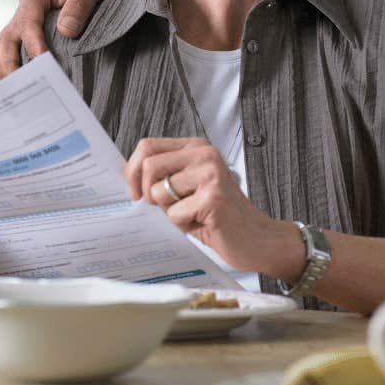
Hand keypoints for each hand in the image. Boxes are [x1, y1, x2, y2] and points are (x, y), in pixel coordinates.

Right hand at [0, 0, 130, 81]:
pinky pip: (16, 52)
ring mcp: (27, 20)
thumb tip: (66, 32)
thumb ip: (79, 5)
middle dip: (7, 65)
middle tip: (12, 92)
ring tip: (3, 100)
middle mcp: (26, 8)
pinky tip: (14, 92)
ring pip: (5, 49)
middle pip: (7, 39)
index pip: (27, 23)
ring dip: (3, 72)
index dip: (33, 45)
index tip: (43, 64)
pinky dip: (12, 70)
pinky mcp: (33, 32)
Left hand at [124, 138, 303, 279]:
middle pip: (148, 166)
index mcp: (196, 147)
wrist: (256, 238)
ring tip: (193, 215)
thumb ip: (165, 176)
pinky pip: (174, 214)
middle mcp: (204, 154)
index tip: (137, 193)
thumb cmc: (217, 216)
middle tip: (167, 209)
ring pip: (159, 192)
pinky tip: (204, 224)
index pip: (147, 146)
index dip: (132, 172)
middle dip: (149, 194)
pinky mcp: (213, 197)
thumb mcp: (189, 187)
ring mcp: (210, 174)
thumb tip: (129, 177)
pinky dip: (184, 226)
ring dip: (170, 213)